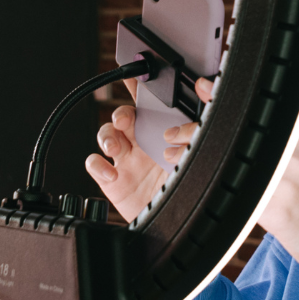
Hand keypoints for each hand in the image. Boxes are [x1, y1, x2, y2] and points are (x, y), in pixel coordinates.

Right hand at [85, 77, 214, 221]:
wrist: (182, 229)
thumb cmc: (193, 189)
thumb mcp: (202, 149)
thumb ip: (204, 117)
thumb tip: (203, 84)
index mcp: (165, 132)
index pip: (151, 101)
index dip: (139, 83)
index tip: (132, 70)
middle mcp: (144, 143)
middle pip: (124, 115)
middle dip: (122, 112)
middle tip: (127, 120)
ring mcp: (127, 161)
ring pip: (106, 134)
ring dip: (107, 135)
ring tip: (117, 146)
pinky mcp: (114, 180)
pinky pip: (94, 163)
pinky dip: (98, 165)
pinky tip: (113, 173)